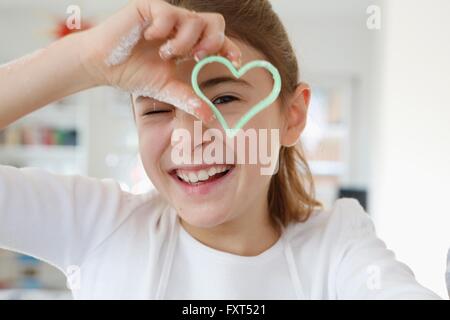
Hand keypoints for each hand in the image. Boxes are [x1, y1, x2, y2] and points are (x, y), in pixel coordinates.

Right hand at [80, 0, 241, 121]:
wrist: (104, 66)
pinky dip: (163, 29)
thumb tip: (210, 117)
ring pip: (195, 19)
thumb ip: (188, 99)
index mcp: (189, 44)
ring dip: (183, 42)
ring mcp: (167, 16)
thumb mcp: (167, 89)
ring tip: (164, 53)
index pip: (218, 41)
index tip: (234, 61)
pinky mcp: (150, 8)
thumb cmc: (134, 74)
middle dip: (213, 41)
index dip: (230, 48)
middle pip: (216, 22)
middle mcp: (181, 28)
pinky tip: (150, 38)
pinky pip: (169, 13)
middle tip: (198, 57)